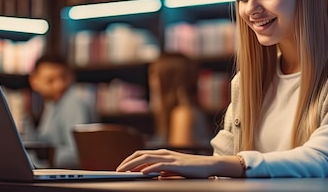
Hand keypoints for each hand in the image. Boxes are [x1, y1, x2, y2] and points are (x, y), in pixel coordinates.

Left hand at [116, 149, 242, 177]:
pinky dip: (149, 168)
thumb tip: (155, 175)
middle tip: (117, 170)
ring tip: (124, 171)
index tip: (121, 167)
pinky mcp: (176, 164)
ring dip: (133, 164)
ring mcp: (170, 158)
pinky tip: (142, 173)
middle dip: (127, 162)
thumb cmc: (193, 168)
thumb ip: (165, 170)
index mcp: (163, 154)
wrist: (209, 165)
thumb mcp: (175, 169)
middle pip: (141, 154)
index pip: (142, 154)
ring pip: (147, 158)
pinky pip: (159, 165)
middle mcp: (165, 153)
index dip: (130, 160)